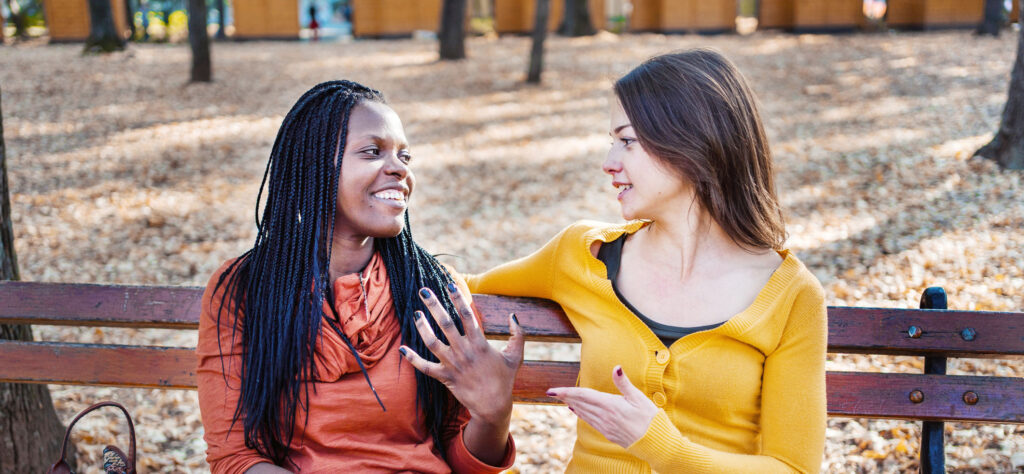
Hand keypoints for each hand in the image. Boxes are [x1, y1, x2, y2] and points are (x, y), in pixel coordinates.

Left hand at [399, 284, 524, 425]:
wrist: (493, 406)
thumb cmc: (504, 380)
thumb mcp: (516, 356)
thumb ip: (517, 334)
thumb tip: (513, 316)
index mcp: (480, 343)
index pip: (467, 315)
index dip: (458, 298)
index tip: (449, 284)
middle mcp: (464, 351)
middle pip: (445, 323)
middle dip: (433, 305)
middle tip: (423, 290)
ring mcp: (452, 364)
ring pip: (432, 342)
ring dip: (422, 327)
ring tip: (416, 313)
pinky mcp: (445, 377)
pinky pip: (425, 367)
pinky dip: (412, 358)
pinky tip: (402, 348)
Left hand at [547, 365, 658, 447]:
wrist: (656, 444)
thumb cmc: (650, 419)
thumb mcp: (639, 398)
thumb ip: (624, 383)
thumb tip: (616, 367)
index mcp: (610, 405)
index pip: (583, 395)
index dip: (566, 391)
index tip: (552, 390)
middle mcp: (604, 417)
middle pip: (580, 404)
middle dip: (565, 397)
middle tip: (552, 392)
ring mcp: (605, 427)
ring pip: (583, 413)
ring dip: (572, 404)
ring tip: (562, 398)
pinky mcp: (608, 433)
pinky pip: (590, 421)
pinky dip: (581, 414)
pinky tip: (577, 411)